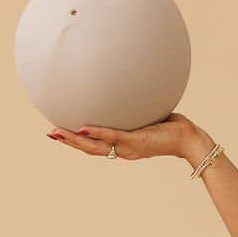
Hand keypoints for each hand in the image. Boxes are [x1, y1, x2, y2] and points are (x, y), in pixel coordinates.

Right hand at [47, 113, 197, 163]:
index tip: (59, 133)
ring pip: (95, 146)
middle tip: (49, 134)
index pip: (94, 144)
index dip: (76, 140)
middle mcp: (122, 149)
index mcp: (122, 144)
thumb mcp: (147, 114)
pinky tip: (83, 127)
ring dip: (75, 140)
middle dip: (68, 141)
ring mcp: (128, 146)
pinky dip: (97, 132)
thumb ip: (133, 107)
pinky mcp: (136, 141)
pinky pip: (113, 136)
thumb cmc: (170, 126)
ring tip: (57, 133)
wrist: (188, 139)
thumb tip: (124, 87)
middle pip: (89, 148)